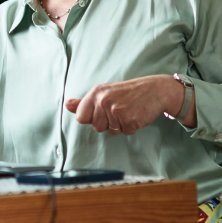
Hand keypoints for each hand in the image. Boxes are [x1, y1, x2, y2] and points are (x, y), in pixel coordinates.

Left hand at [64, 75, 188, 135]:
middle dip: (108, 123)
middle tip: (119, 109)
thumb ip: (84, 102)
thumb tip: (67, 105)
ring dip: (120, 125)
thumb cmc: (128, 93)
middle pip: (96, 127)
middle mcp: (104, 101)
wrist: (155, 90)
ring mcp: (116, 110)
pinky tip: (136, 114)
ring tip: (128, 111)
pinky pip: (125, 132)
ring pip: (111, 131)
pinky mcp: (129, 120)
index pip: (81, 117)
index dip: (92, 118)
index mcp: (96, 93)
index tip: (103, 110)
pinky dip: (131, 127)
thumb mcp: (104, 93)